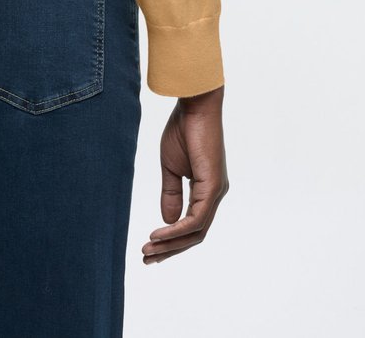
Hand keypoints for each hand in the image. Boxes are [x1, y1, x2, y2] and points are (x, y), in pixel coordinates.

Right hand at [142, 83, 228, 263]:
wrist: (194, 105)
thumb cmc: (183, 130)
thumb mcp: (171, 168)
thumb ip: (171, 194)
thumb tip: (168, 222)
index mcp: (206, 190)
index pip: (192, 225)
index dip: (171, 240)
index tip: (150, 248)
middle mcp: (215, 195)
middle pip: (195, 234)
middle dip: (170, 249)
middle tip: (147, 258)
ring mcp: (216, 192)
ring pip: (197, 231)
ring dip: (171, 244)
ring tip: (149, 250)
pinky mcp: (213, 186)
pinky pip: (197, 219)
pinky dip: (177, 230)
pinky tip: (159, 233)